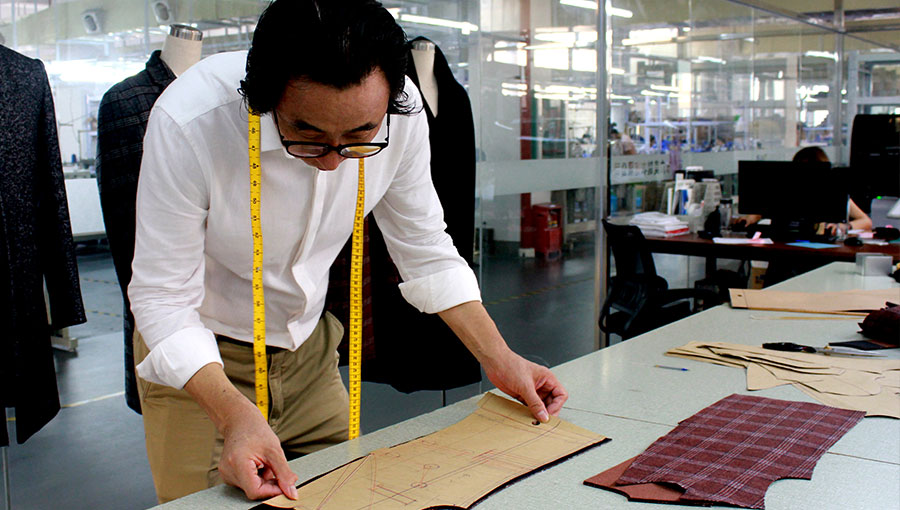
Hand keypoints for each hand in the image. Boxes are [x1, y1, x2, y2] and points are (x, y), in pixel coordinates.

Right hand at [218, 404, 298, 499]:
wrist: (240, 421)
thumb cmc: (256, 431)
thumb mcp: (275, 451)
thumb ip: (284, 474)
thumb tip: (291, 493)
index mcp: (237, 463)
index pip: (255, 491)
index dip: (272, 491)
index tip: (284, 486)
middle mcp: (228, 471)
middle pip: (253, 490)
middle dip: (269, 483)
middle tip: (275, 467)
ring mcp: (226, 474)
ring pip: (251, 488)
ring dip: (263, 480)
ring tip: (264, 462)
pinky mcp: (228, 475)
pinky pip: (246, 483)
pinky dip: (256, 477)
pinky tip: (258, 464)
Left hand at [437, 302, 568, 422]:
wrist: (495, 362)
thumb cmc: (510, 365)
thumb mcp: (525, 386)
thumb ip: (535, 403)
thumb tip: (544, 416)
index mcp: (547, 378)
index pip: (560, 395)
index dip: (557, 406)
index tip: (548, 415)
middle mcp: (541, 385)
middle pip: (552, 403)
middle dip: (547, 412)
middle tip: (541, 421)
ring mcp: (532, 390)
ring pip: (540, 406)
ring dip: (537, 413)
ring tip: (533, 420)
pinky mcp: (522, 394)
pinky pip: (529, 407)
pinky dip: (529, 412)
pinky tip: (525, 417)